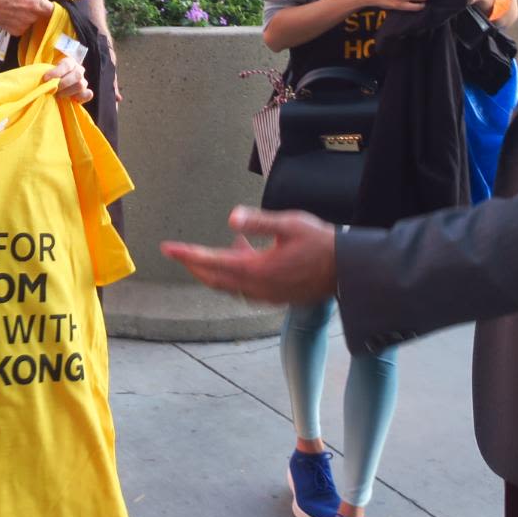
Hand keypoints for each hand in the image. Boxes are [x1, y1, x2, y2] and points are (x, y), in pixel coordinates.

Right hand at [0, 0, 55, 35]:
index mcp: (35, 4)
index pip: (54, 11)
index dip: (53, 5)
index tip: (48, 1)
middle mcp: (30, 18)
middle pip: (43, 16)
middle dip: (39, 8)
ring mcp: (22, 27)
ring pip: (33, 21)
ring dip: (30, 14)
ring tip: (17, 4)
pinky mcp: (13, 32)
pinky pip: (24, 27)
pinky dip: (21, 21)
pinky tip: (12, 12)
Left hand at [42, 55, 91, 103]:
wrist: (53, 83)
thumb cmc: (48, 76)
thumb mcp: (45, 70)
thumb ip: (43, 71)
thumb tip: (40, 77)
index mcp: (69, 61)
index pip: (66, 65)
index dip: (56, 72)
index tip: (45, 78)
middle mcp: (78, 70)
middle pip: (77, 75)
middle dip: (63, 84)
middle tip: (52, 90)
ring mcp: (83, 81)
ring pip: (81, 85)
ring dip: (68, 92)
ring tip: (57, 95)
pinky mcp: (85, 92)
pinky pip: (88, 94)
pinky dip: (81, 98)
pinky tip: (71, 100)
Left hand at [161, 206, 339, 305]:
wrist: (349, 272)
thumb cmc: (323, 244)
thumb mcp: (291, 224)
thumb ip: (259, 222)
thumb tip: (232, 218)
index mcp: (257, 269)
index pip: (212, 262)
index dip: (188, 254)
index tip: (168, 249)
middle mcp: (258, 287)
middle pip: (214, 279)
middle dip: (195, 266)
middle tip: (179, 253)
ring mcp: (267, 296)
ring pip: (229, 286)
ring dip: (216, 270)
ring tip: (215, 251)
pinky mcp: (276, 297)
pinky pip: (245, 289)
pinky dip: (235, 274)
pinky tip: (245, 255)